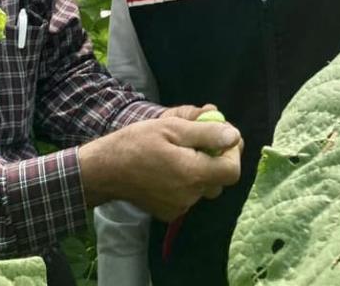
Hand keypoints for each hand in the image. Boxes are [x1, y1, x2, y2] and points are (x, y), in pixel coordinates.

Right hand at [79, 112, 241, 220]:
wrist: (105, 170)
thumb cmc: (137, 142)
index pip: (232, 170)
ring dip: (201, 170)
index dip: (232, 152)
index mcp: (192, 174)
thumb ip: (206, 133)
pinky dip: (187, 182)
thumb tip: (234, 136)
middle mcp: (189, 196)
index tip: (220, 137)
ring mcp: (179, 207)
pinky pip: (190, 196)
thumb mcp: (172, 127)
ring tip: (181, 152)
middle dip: (216, 159)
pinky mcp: (169, 212)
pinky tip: (170, 168)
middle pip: (220, 179)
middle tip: (200, 141)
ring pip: (205, 188)